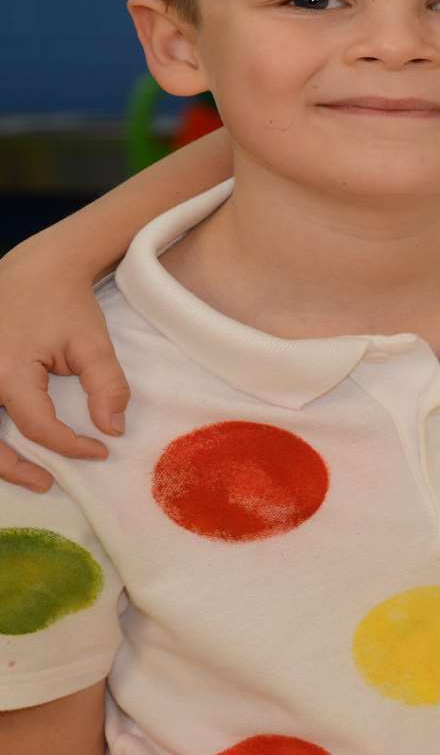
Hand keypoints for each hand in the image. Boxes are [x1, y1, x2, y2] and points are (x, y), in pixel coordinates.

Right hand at [0, 251, 124, 491]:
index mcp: (9, 371)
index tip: (101, 450)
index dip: (71, 446)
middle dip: (14, 469)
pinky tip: (9, 446)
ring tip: (25, 473)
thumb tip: (113, 429)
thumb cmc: (65, 305)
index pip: (39, 427)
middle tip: (47, 483)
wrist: (34, 271)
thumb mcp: (94, 343)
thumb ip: (107, 386)